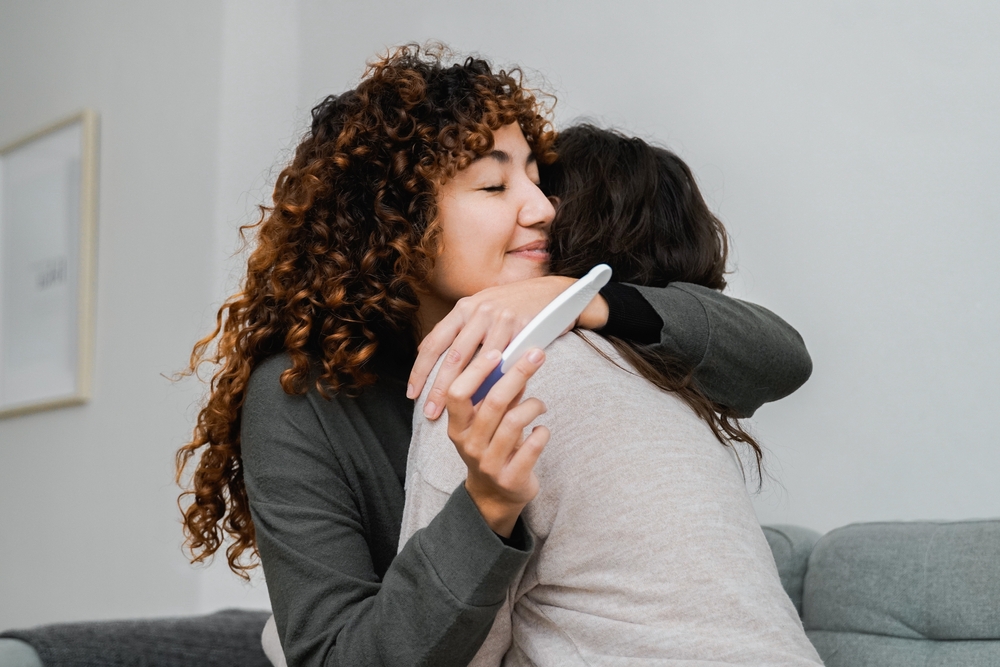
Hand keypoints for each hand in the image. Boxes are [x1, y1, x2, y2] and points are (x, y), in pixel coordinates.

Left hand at [408, 275, 608, 418]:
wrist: (554, 293)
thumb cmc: (515, 307)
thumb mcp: (483, 311)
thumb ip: (463, 332)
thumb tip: (436, 359)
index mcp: (463, 308)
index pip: (434, 342)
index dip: (420, 370)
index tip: (412, 393)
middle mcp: (478, 310)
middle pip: (452, 355)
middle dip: (438, 387)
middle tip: (430, 411)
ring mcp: (500, 318)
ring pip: (478, 361)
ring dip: (467, 391)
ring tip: (459, 413)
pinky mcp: (522, 327)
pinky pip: (506, 360)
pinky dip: (496, 383)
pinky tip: (490, 401)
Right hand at [444, 346, 549, 537]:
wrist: (493, 496)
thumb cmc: (491, 448)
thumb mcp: (487, 422)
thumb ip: (497, 395)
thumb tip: (514, 359)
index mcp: (457, 426)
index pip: (458, 392)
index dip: (477, 371)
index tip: (498, 352)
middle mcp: (469, 444)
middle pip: (492, 402)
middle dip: (517, 374)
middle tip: (537, 355)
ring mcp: (489, 463)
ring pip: (514, 422)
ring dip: (534, 406)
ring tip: (541, 405)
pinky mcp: (511, 478)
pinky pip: (532, 447)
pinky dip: (542, 432)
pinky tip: (541, 430)